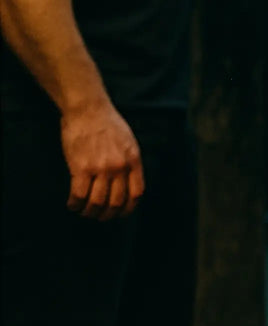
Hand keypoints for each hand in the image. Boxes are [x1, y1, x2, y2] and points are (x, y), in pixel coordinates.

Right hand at [60, 101, 144, 220]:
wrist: (88, 110)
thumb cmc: (108, 123)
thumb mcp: (128, 141)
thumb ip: (129, 161)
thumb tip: (127, 183)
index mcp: (133, 159)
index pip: (136, 193)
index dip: (128, 209)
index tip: (120, 214)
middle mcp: (119, 166)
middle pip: (116, 202)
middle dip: (107, 215)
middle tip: (98, 215)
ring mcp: (101, 168)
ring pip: (97, 203)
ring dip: (89, 212)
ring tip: (84, 210)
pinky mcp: (81, 168)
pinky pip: (78, 196)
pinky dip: (75, 204)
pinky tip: (73, 203)